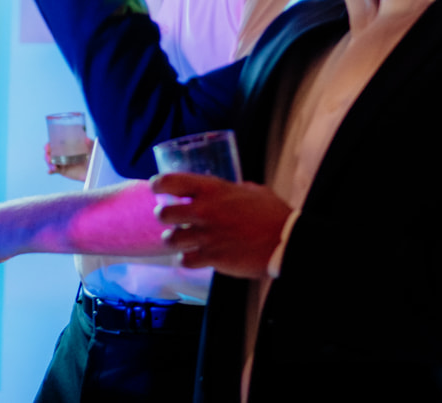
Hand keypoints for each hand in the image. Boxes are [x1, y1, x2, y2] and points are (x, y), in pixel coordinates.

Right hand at [44, 139, 93, 181]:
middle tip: (48, 156)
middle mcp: (62, 154)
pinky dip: (50, 170)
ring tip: (52, 165)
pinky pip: (54, 171)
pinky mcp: (62, 171)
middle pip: (50, 153)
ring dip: (48, 163)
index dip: (49, 144)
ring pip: (50, 162)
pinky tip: (50, 171)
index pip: (55, 144)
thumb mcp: (92, 147)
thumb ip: (89, 143)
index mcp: (66, 146)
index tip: (48, 146)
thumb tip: (86, 138)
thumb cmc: (93, 155)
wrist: (95, 169)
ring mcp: (61, 162)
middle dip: (47, 154)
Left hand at [151, 173, 292, 278]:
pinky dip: (187, 259)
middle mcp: (204, 211)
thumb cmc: (272, 214)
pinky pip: (185, 260)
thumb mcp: (251, 190)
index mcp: (213, 189)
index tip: (156, 187)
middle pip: (163, 213)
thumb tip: (228, 190)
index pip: (172, 181)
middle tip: (170, 218)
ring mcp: (206, 236)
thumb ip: (233, 189)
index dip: (159, 184)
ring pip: (170, 239)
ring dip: (174, 239)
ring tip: (180, 239)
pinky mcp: (212, 258)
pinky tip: (194, 256)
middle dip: (164, 216)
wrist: (285, 241)